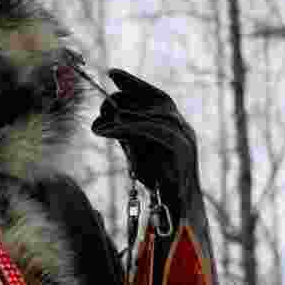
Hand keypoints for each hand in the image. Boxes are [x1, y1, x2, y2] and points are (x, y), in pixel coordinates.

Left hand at [91, 69, 197, 205]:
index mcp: (175, 125)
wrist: (178, 211)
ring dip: (121, 116)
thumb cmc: (157, 181)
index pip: (156, 96)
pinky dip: (127, 128)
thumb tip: (105, 116)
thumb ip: (126, 132)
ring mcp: (185, 137)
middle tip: (101, 106)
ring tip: (99, 123)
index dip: (134, 83)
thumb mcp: (137, 151)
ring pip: (152, 115)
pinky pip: (152, 130)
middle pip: (153, 101)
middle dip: (124, 99)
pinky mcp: (181, 149)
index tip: (112, 73)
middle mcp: (182, 127)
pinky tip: (106, 132)